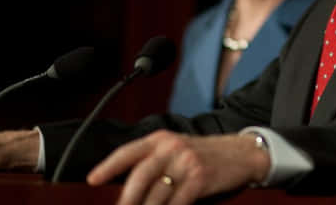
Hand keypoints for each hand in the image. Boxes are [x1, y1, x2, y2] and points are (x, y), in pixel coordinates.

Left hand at [87, 130, 269, 204]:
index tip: (94, 179)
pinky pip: (177, 202)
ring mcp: (187, 162)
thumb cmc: (205, 154)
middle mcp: (172, 147)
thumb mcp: (177, 149)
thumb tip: (127, 186)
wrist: (241, 153)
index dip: (109, 166)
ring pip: (157, 194)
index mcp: (162, 138)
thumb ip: (154, 160)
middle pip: (140, 175)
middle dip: (127, 198)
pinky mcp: (200, 178)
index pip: (129, 152)